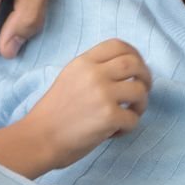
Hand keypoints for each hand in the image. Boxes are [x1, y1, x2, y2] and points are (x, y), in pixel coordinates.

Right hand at [22, 39, 151, 170]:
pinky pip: (134, 118)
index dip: (134, 54)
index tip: (137, 68)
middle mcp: (94, 74)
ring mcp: (103, 94)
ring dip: (141, 104)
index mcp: (83, 63)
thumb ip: (93, 71)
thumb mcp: (69, 78)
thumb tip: (126, 71)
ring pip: (140, 90)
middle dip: (145, 76)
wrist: (38, 139)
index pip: (117, 45)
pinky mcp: (109, 116)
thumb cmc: (53, 114)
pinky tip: (115, 132)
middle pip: (134, 63)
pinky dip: (129, 127)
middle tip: (143, 90)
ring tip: (129, 114)